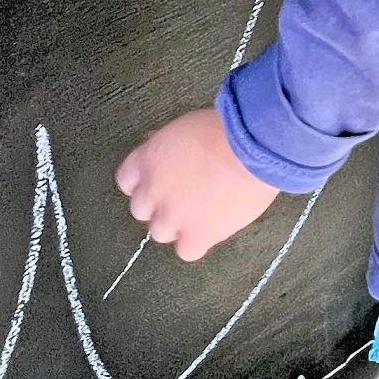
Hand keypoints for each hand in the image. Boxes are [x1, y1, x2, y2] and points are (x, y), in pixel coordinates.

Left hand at [115, 107, 278, 261]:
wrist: (251, 148)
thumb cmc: (225, 128)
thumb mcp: (186, 128)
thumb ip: (169, 148)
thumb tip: (169, 155)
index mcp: (148, 159)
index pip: (127, 180)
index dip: (144, 183)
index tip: (160, 182)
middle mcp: (153, 190)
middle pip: (141, 209)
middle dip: (159, 205)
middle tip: (184, 198)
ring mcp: (172, 216)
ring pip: (160, 233)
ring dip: (176, 225)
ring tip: (201, 215)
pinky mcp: (197, 235)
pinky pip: (186, 251)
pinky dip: (196, 243)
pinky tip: (212, 230)